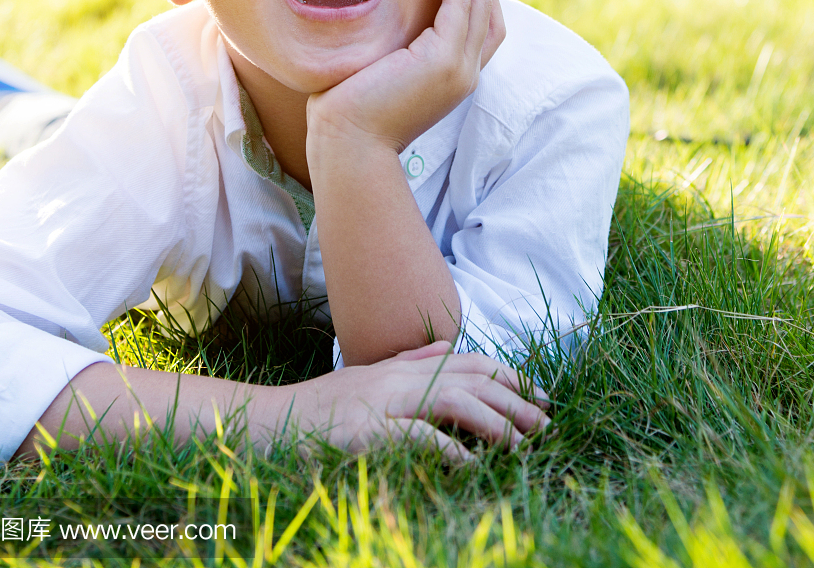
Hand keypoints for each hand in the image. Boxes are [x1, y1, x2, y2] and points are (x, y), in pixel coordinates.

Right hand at [281, 341, 549, 462]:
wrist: (267, 422)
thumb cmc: (319, 408)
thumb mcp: (367, 379)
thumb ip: (408, 363)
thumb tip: (447, 346)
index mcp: (401, 367)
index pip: (468, 360)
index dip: (509, 375)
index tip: (540, 396)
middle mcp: (397, 378)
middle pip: (469, 378)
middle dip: (514, 399)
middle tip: (546, 425)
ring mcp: (381, 402)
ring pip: (452, 399)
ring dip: (493, 423)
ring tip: (521, 446)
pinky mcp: (366, 431)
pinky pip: (417, 436)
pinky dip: (449, 450)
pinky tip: (472, 467)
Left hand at [306, 0, 505, 156]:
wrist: (346, 143)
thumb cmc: (351, 107)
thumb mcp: (382, 66)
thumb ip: (396, 40)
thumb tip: (380, 8)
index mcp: (455, 74)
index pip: (483, 19)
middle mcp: (466, 72)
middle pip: (489, 3)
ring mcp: (460, 69)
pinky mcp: (444, 63)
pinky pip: (460, 6)